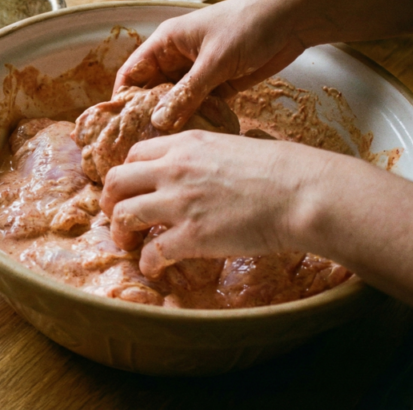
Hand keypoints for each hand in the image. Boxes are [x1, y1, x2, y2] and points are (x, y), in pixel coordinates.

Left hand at [99, 131, 338, 278]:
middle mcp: (174, 169)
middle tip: (116, 216)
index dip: (127, 174)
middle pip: (116, 181)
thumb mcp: (232, 147)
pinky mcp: (192, 235)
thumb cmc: (280, 170)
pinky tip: (154, 267)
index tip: (130, 189)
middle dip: (110, 201)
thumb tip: (201, 171)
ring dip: (120, 232)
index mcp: (184, 145)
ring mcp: (180, 202)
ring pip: (124, 215)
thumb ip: (206, 157)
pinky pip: (152, 251)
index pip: (134, 154)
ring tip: (128, 243)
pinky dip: (147, 262)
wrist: (302, 192)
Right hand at [116, 0, 310, 131]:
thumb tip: (158, 123)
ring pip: (175, 102)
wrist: (294, 19)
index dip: (122, 100)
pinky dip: (197, 120)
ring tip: (167, 148)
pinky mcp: (219, 84)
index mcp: (165, 43)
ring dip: (174, 122)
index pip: (131, 74)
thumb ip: (187, 93)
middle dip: (147, 117)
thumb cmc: (249, 25)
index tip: (119, 129)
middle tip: (142, 146)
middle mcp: (176, 58)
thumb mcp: (215, 61)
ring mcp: (198, 72)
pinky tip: (195, 139)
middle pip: (151, 92)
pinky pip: (200, 107)